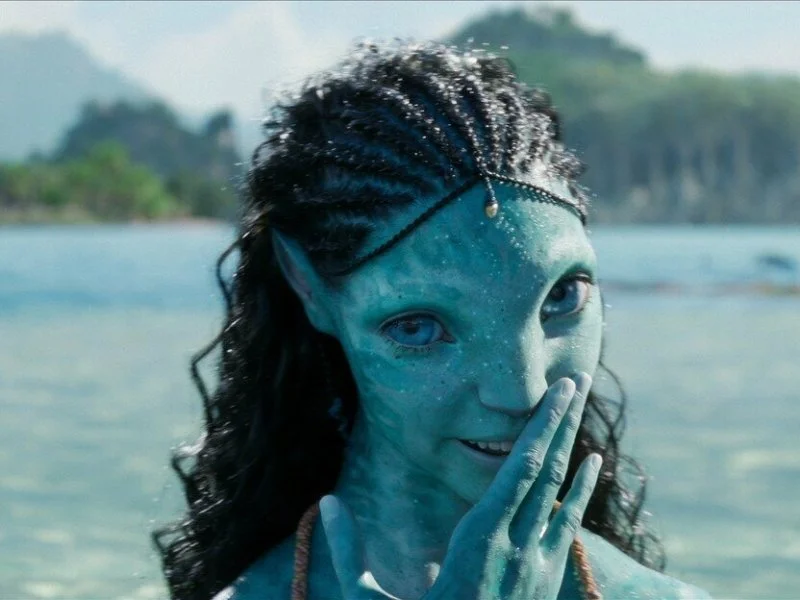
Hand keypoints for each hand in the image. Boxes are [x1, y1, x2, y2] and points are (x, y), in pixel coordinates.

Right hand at [319, 373, 601, 599]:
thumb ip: (347, 553)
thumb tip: (328, 501)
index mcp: (477, 544)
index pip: (518, 472)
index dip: (540, 427)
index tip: (557, 389)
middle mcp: (516, 548)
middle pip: (546, 471)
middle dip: (561, 420)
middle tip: (576, 376)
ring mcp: (536, 566)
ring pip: (561, 493)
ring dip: (572, 445)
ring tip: (580, 404)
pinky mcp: (545, 580)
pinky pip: (569, 525)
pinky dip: (581, 491)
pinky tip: (593, 465)